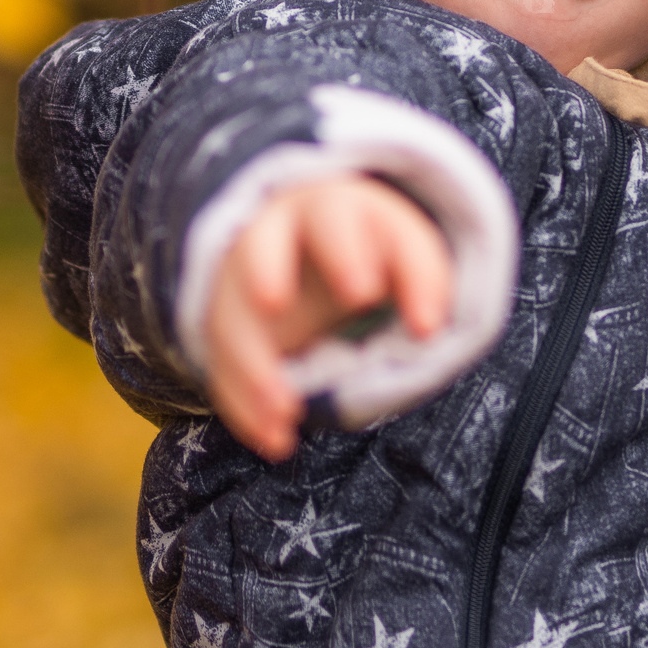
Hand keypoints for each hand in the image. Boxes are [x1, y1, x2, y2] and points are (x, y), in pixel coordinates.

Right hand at [203, 174, 450, 460]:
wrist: (316, 247)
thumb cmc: (371, 247)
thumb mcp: (404, 250)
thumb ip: (422, 278)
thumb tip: (427, 327)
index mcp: (326, 209)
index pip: (332, 218)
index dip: (344, 250)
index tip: (364, 292)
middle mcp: (272, 236)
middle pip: (258, 249)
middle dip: (264, 273)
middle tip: (275, 306)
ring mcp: (237, 282)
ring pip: (229, 315)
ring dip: (252, 366)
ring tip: (284, 414)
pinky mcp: (222, 324)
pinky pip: (219, 363)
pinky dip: (243, 404)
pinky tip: (274, 439)